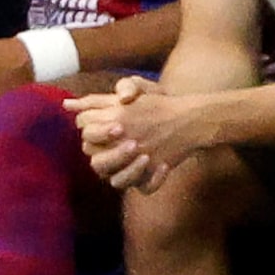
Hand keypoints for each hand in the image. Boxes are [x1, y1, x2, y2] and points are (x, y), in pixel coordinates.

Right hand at [66, 76, 198, 193]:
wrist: (188, 115)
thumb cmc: (158, 100)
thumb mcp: (145, 89)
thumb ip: (129, 86)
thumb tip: (119, 97)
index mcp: (102, 131)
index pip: (86, 134)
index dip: (97, 131)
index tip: (119, 124)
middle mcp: (110, 153)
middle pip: (96, 162)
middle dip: (112, 154)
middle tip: (133, 142)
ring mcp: (128, 168)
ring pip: (116, 181)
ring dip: (128, 171)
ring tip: (146, 156)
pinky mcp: (147, 178)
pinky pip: (145, 188)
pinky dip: (153, 180)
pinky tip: (164, 166)